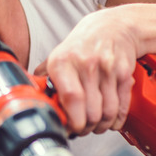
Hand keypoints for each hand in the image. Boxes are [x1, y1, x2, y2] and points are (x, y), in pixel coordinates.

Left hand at [34, 9, 137, 135]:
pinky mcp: (124, 73)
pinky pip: (122, 106)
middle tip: (82, 128)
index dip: (72, 120)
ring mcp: (107, 68)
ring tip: (95, 125)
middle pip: (90, 111)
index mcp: (63, 62)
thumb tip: (30, 101)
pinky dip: (116, 120)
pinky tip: (110, 120)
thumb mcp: (57, 56)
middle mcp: (85, 64)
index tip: (68, 128)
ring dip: (101, 125)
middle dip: (86, 128)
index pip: (71, 98)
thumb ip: (43, 79)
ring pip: (108, 112)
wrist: (112, 27)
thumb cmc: (82, 46)